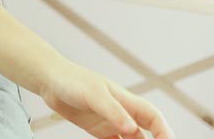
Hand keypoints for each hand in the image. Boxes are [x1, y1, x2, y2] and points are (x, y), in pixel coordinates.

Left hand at [41, 63, 170, 138]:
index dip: (164, 133)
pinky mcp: (99, 129)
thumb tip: (131, 128)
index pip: (154, 118)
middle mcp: (123, 112)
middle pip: (148, 133)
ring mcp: (111, 122)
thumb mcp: (94, 94)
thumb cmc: (72, 81)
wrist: (49, 80)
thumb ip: (112, 111)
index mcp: (127, 101)